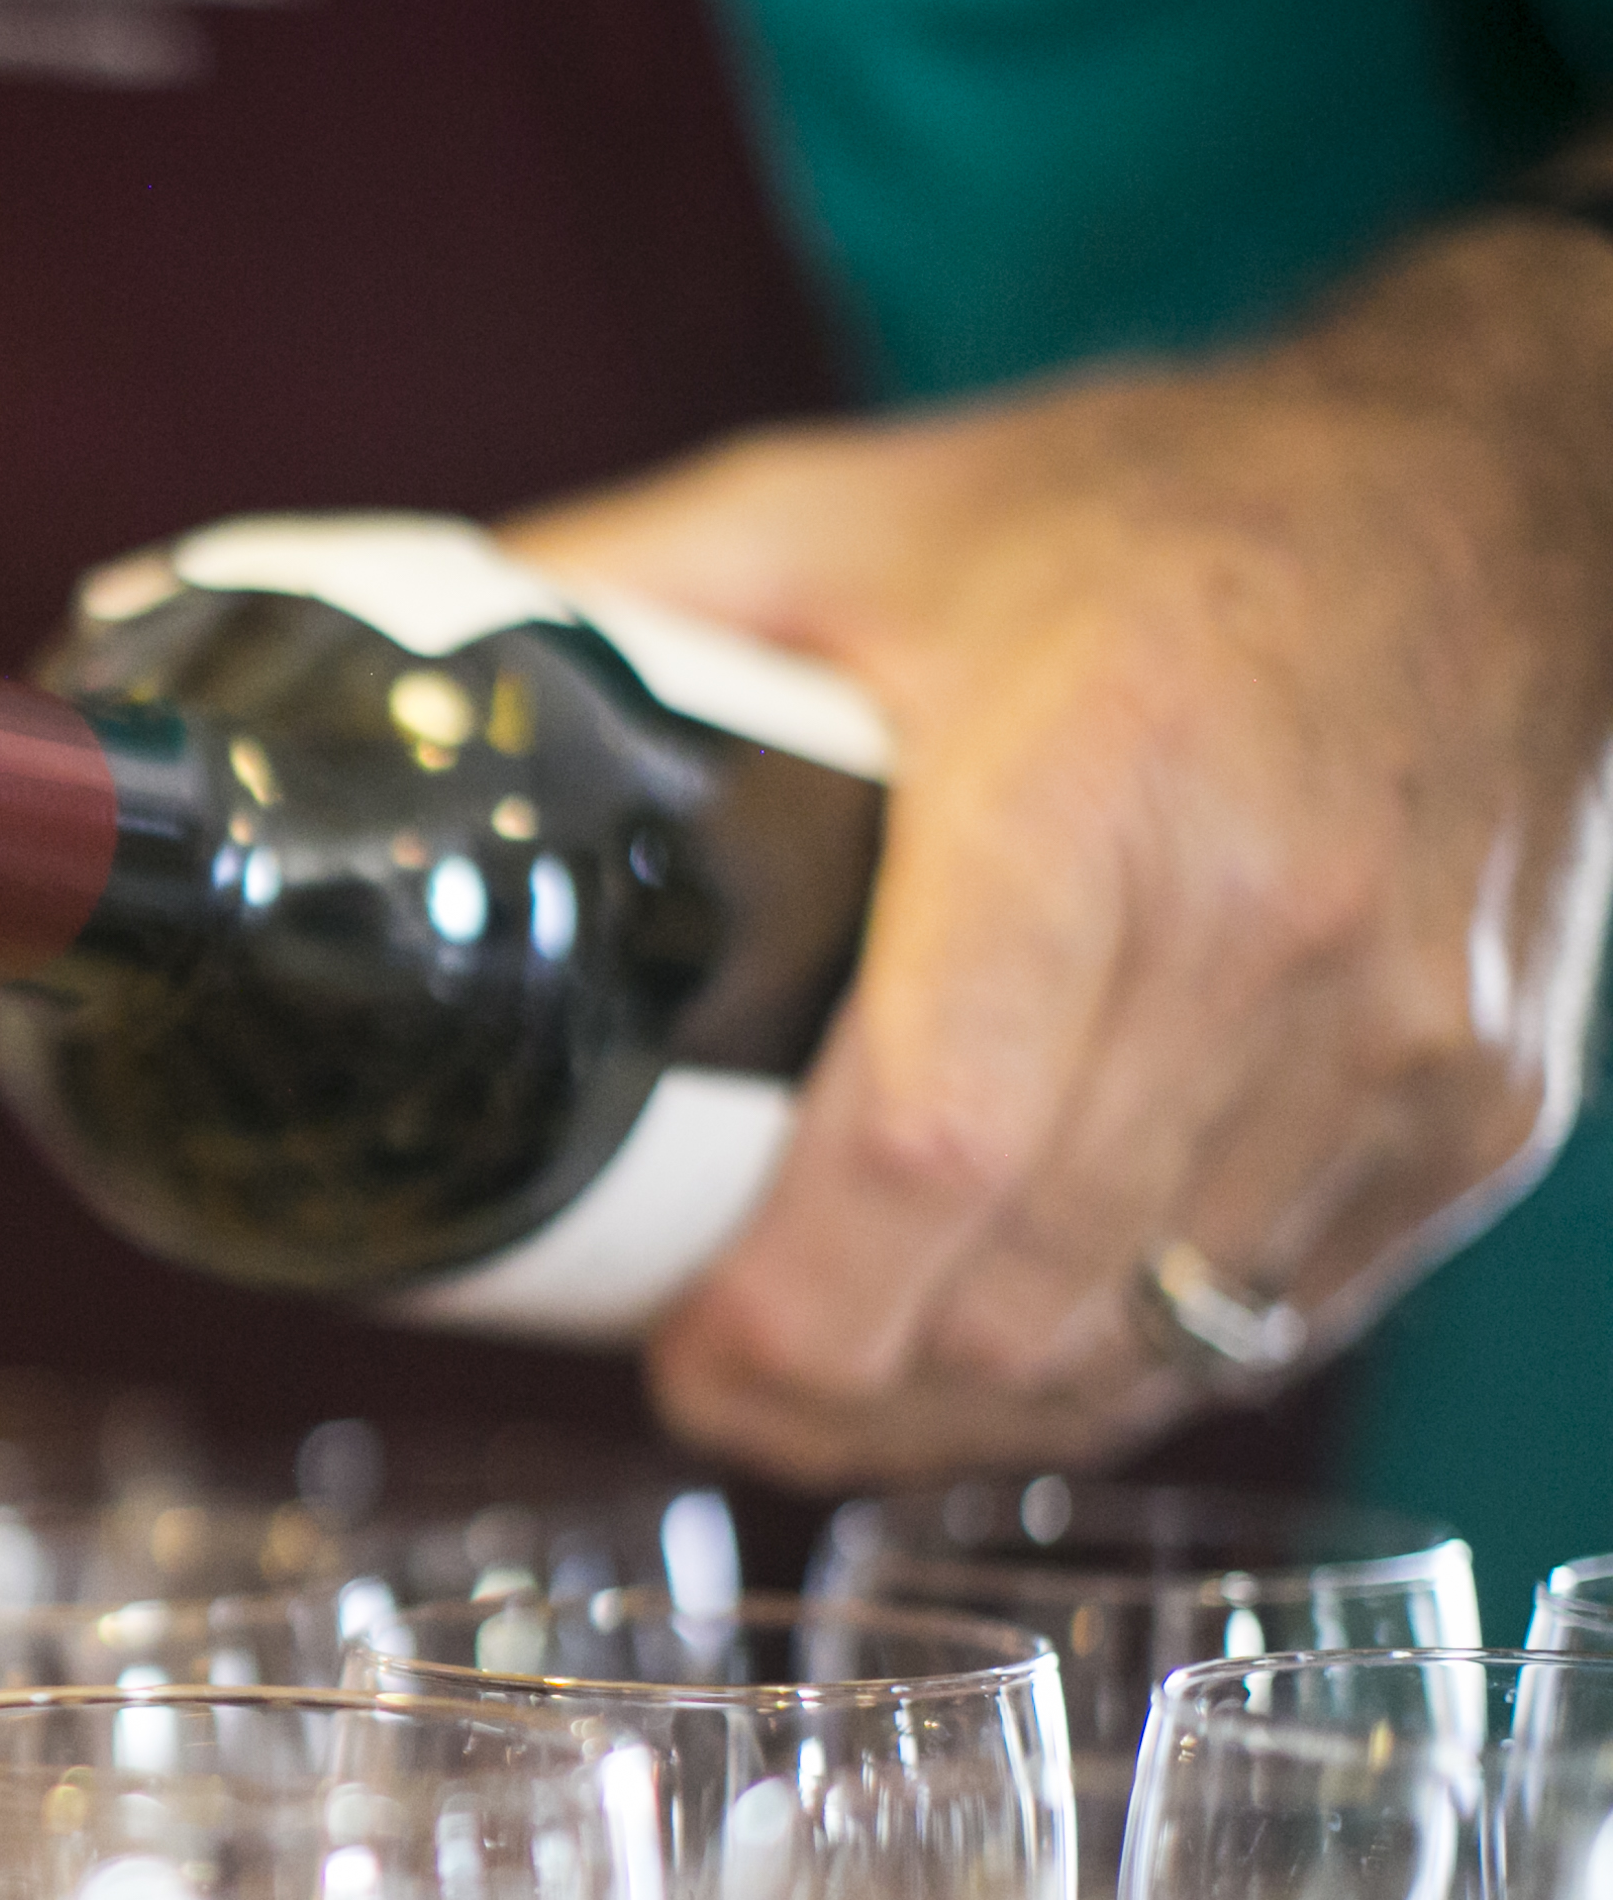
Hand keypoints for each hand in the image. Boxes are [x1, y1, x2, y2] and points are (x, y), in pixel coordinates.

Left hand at [507, 220, 1612, 1485]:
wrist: (1500, 492)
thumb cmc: (1155, 511)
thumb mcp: (846, 517)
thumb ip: (617, 602)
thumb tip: (399, 707)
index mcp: (1089, 793)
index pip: (929, 1148)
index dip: (787, 1308)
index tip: (681, 1349)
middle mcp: (1270, 936)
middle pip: (1016, 1294)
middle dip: (836, 1389)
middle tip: (717, 1375)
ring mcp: (1398, 1045)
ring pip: (1136, 1350)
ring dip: (959, 1407)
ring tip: (833, 1382)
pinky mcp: (1472, 1116)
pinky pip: (1258, 1327)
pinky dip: (1111, 1374)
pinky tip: (1001, 1350)